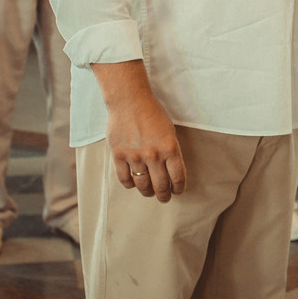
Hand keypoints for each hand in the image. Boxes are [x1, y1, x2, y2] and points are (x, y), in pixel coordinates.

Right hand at [106, 82, 186, 201]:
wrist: (129, 100)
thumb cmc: (152, 113)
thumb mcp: (169, 131)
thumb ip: (170, 151)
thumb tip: (171, 171)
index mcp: (170, 148)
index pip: (178, 177)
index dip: (179, 188)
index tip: (178, 191)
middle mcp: (153, 155)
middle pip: (161, 185)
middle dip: (164, 195)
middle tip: (164, 197)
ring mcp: (135, 156)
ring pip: (142, 185)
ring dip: (147, 192)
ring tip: (149, 192)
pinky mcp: (118, 156)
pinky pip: (124, 179)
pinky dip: (130, 184)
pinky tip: (134, 183)